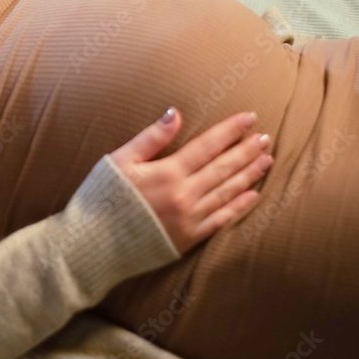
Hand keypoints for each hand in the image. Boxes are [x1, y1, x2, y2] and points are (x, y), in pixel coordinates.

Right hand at [108, 107, 272, 253]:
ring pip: (228, 193)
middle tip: (266, 138)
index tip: (249, 118)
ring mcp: (189, 220)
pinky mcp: (188, 239)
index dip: (230, 131)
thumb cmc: (101, 198)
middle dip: (246, 151)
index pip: (207, 146)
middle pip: (223, 168)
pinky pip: (221, 220)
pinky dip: (239, 206)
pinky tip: (253, 195)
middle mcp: (184, 196)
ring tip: (266, 160)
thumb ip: (151, 137)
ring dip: (249, 175)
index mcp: (167, 173)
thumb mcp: (119, 160)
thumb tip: (175, 113)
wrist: (91, 245)